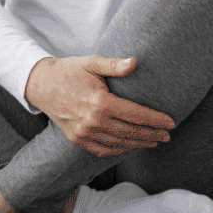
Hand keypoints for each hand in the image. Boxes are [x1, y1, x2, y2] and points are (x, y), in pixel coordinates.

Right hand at [24, 55, 173, 157]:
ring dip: (139, 143)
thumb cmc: (68, 71)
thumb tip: (135, 62)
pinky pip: (103, 150)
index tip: (171, 122)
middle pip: (131, 132)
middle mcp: (93, 121)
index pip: (136, 114)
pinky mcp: (77, 139)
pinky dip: (119, 150)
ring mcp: (84, 132)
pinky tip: (129, 146)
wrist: (40, 85)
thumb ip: (113, 64)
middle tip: (167, 135)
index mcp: (100, 102)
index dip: (156, 120)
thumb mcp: (91, 62)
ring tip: (153, 141)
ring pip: (119, 143)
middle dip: (152, 134)